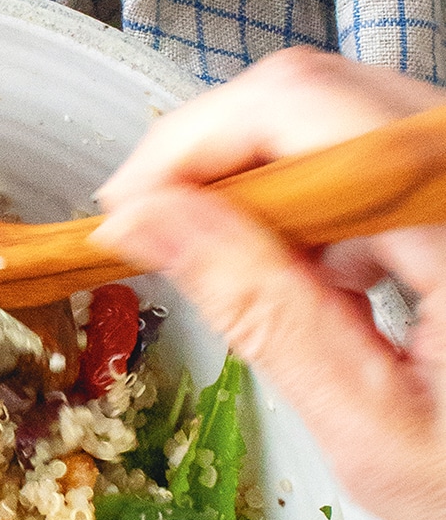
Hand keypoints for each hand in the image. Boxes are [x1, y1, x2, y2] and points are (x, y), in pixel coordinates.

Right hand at [93, 45, 445, 519]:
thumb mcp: (368, 423)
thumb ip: (258, 307)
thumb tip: (149, 223)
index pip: (298, 108)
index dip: (189, 145)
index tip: (122, 209)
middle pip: (323, 96)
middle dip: (219, 159)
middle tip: (154, 237)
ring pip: (355, 122)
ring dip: (272, 184)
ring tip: (232, 273)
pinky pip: (397, 163)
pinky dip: (332, 206)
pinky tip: (317, 280)